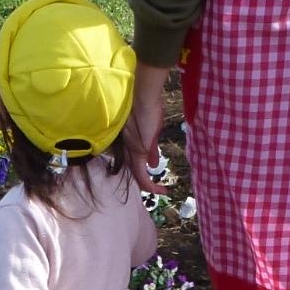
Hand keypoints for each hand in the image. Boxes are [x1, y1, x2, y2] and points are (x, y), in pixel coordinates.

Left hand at [125, 62, 169, 191]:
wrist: (143, 98)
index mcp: (131, 145)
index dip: (142, 173)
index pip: (133, 164)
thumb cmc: (149, 109)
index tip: (153, 174)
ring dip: (149, 187)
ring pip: (137, 177)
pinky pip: (142, 176)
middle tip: (157, 190)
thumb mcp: (152, 133)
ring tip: (161, 192)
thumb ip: (151, 150)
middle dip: (145, 183)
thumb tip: (153, 164)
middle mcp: (128, 151)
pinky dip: (151, 185)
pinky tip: (161, 190)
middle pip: (134, 173)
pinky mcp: (138, 154)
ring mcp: (132, 153)